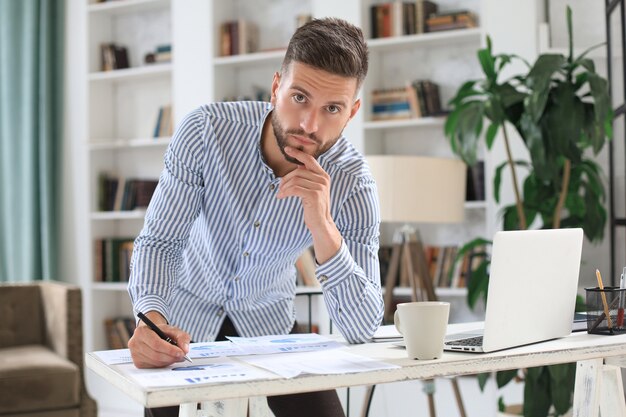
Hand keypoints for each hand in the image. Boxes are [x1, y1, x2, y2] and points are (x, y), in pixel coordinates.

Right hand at [128, 311, 190, 367]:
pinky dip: (162, 364)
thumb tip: (185, 349)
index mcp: (141, 331)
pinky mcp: (137, 363)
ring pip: (155, 362)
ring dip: (168, 361)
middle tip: (182, 356)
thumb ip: (182, 337)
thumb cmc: (162, 332)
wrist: (152, 334)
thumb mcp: (173, 330)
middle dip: (171, 357)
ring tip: (176, 357)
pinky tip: (167, 359)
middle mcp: (134, 342)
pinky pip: (152, 367)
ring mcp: (134, 354)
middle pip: (155, 354)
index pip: (156, 343)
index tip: (181, 353)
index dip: (170, 350)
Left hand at [277, 146, 340, 262]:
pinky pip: (294, 189)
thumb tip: (298, 167)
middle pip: (298, 172)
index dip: (298, 153)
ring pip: (294, 180)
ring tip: (280, 194)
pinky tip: (281, 197)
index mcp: (323, 176)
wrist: (321, 223)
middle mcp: (323, 179)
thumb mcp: (313, 189)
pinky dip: (285, 192)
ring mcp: (319, 187)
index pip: (310, 160)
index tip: (287, 149)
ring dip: (284, 187)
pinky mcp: (313, 195)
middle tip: (279, 188)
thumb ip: (308, 178)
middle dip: (285, 179)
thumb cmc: (314, 207)